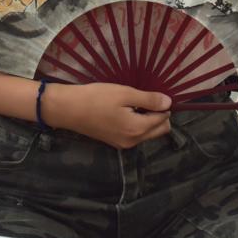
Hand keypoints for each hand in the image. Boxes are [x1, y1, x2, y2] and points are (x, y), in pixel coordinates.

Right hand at [43, 82, 171, 148]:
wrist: (68, 109)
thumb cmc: (96, 98)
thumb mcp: (124, 94)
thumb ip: (149, 100)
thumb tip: (169, 103)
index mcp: (137, 129)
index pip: (163, 120)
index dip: (163, 105)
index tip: (153, 93)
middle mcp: (133, 141)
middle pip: (159, 130)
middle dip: (159, 115)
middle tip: (145, 98)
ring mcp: (123, 144)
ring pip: (148, 133)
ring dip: (148, 119)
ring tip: (134, 103)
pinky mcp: (115, 142)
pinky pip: (136, 134)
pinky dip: (137, 124)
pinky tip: (125, 110)